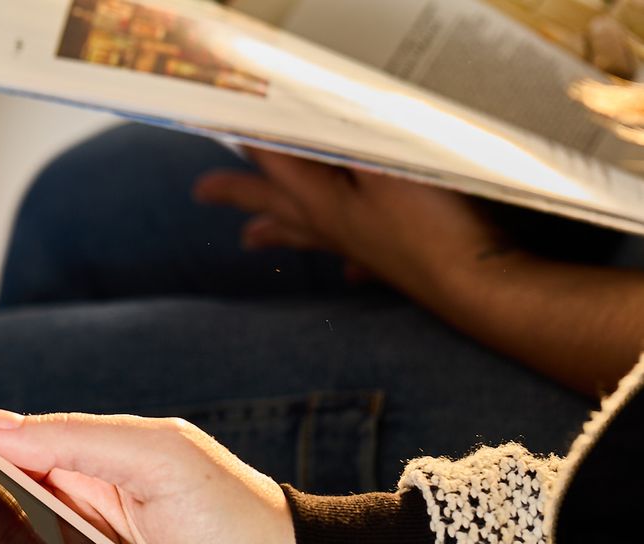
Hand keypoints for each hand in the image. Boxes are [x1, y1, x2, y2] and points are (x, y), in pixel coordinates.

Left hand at [193, 149, 510, 303]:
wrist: (477, 287)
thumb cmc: (432, 224)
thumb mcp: (388, 163)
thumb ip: (350, 139)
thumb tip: (312, 119)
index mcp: (324, 204)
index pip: (277, 163)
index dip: (253, 142)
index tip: (224, 126)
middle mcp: (335, 229)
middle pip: (278, 204)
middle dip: (241, 194)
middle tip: (202, 192)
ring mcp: (363, 250)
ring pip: (310, 235)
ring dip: (280, 231)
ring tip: (250, 239)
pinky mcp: (394, 265)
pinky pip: (360, 261)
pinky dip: (349, 262)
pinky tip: (350, 274)